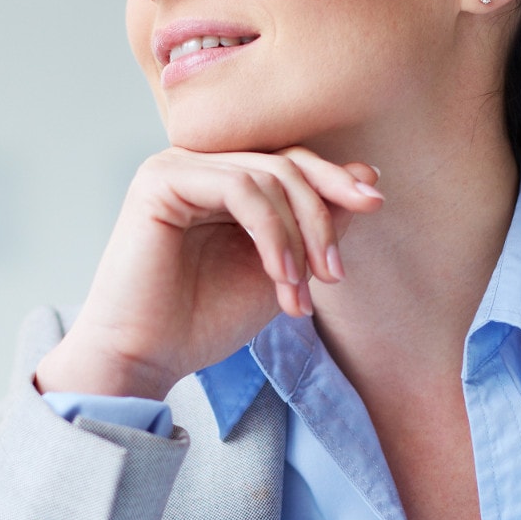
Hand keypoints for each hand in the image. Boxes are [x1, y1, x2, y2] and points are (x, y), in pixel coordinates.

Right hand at [34, 147, 382, 399]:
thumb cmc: (204, 321)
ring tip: (300, 293)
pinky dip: (271, 233)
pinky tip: (279, 276)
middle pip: (285, 162)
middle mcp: (199, 164)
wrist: (145, 358)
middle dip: (322, 214)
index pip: (291, 161)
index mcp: (223, 179)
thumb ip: (316, 224)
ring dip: (297, 238)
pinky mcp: (160, 180)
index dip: (335, 181)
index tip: (375, 204)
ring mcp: (177, 166)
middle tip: (335, 271)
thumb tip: (367, 173)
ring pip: (268, 176)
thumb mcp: (281, 270)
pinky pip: (239, 188)